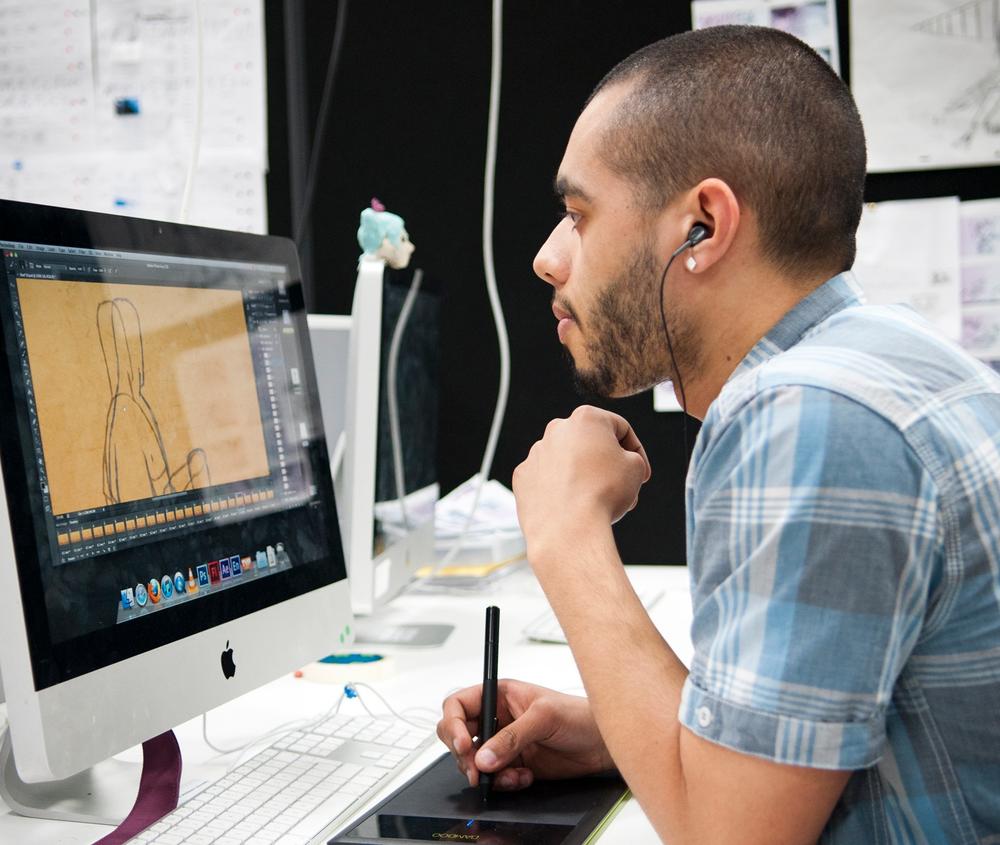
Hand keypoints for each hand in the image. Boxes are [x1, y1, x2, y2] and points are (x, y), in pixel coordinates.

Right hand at [437, 680, 612, 790]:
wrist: (601, 744)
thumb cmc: (578, 715)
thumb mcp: (544, 717)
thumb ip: (511, 737)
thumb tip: (484, 757)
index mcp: (499, 695)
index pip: (458, 705)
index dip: (454, 724)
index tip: (464, 745)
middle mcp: (497, 718)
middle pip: (459, 735)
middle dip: (464, 755)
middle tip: (476, 770)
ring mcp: (504, 743)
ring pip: (474, 761)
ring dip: (487, 773)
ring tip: (510, 774)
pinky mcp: (513, 764)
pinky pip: (494, 778)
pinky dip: (504, 782)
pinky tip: (524, 777)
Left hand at [512, 406, 650, 557]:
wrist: (569, 528)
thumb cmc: (604, 494)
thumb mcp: (636, 468)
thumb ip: (632, 456)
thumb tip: (620, 461)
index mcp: (586, 418)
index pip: (620, 429)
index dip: (637, 453)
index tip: (641, 474)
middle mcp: (557, 430)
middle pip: (591, 445)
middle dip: (608, 466)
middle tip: (622, 490)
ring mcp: (537, 453)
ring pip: (568, 462)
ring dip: (584, 477)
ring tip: (598, 503)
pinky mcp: (523, 475)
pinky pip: (547, 479)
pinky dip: (560, 489)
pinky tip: (572, 506)